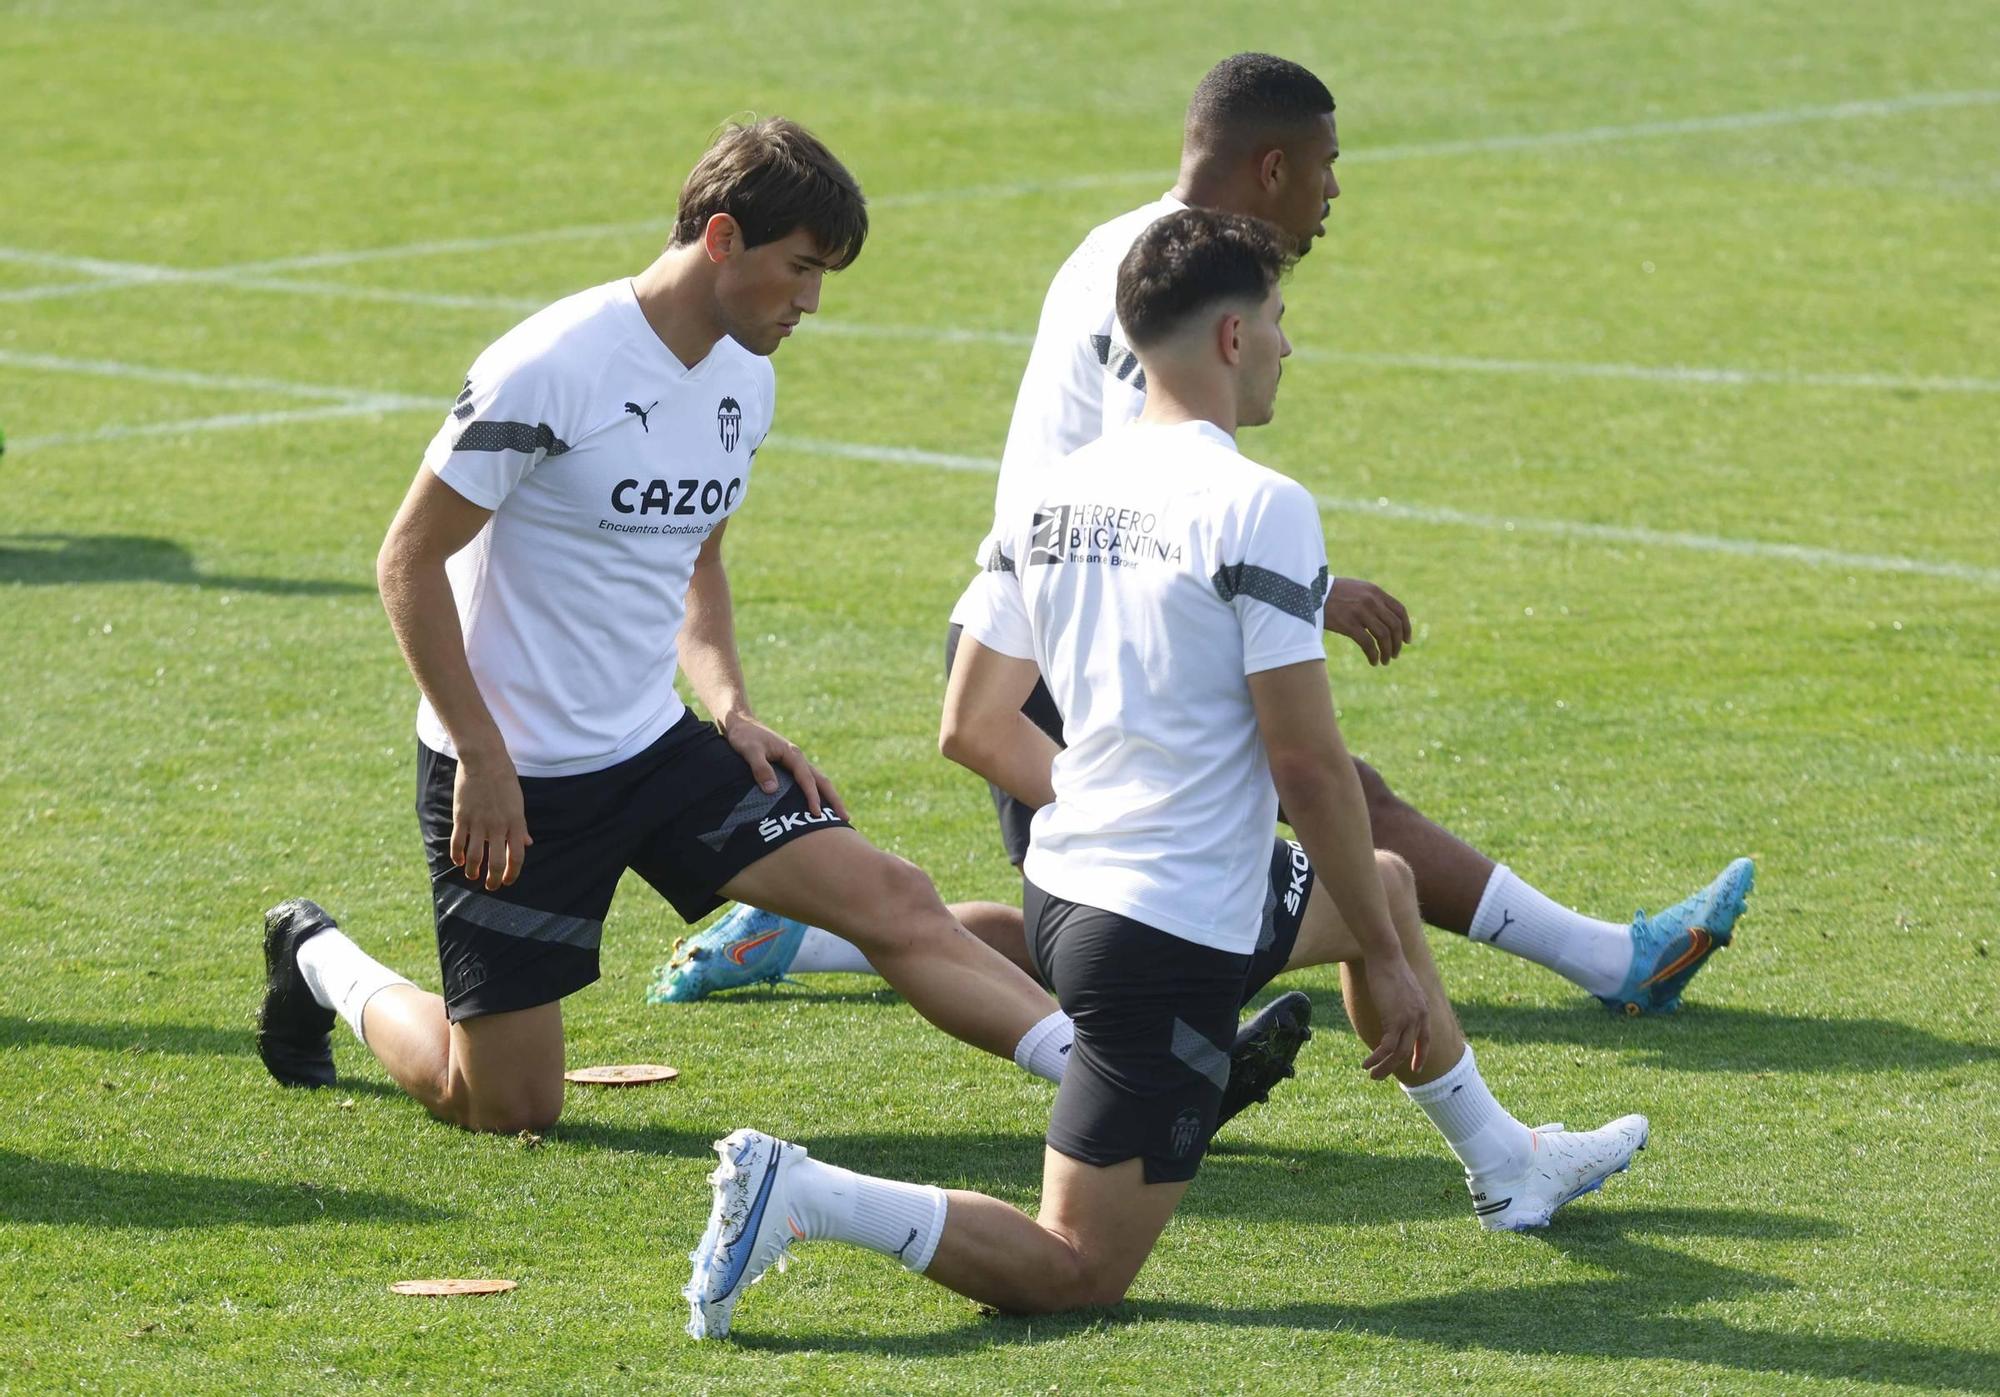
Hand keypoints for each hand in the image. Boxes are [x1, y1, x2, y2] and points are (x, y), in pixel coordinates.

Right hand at [451, 754, 531, 889]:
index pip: (517, 857)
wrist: (484, 760)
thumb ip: (521, 826)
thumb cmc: (504, 780)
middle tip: (491, 886)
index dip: (513, 873)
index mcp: (515, 823)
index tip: (508, 881)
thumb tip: (527, 844)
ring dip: (474, 871)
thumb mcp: (518, 803)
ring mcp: (478, 823)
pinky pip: (458, 843)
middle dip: (494, 880)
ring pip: (475, 857)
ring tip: (473, 876)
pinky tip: (459, 861)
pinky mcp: (461, 817)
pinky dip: (457, 856)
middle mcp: (498, 826)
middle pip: (497, 862)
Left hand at [719, 713, 847, 820]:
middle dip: (834, 799)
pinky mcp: (789, 766)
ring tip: (839, 816)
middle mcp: (798, 758)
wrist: (740, 722)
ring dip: (830, 797)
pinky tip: (819, 805)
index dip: (813, 797)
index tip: (817, 814)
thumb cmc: (744, 736)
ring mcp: (795, 762)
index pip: (807, 779)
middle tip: (846, 818)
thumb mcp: (750, 751)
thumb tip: (773, 791)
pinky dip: (818, 793)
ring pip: (818, 781)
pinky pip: (809, 782)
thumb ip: (761, 769)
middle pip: (822, 780)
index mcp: (792, 754)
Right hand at [1323, 577, 1411, 664]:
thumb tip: (1387, 620)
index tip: (1407, 641)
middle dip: (1397, 643)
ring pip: (1383, 636)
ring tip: (1385, 661)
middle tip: (1395, 655)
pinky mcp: (1348, 624)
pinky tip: (1373, 662)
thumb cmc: (1332, 594)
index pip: (1400, 610)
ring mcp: (1360, 612)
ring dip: (1387, 652)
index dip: (1407, 627)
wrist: (1309, 592)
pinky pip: (1368, 643)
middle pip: (1394, 625)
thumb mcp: (1357, 590)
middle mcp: (1371, 600)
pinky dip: (1373, 655)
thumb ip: (1373, 601)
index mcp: (1375, 591)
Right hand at [1359, 954, 1429, 1079]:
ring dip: (1384, 1067)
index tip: (1416, 1069)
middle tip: (1381, 1076)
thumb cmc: (1388, 966)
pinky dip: (1376, 1058)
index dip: (1420, 1056)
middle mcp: (1420, 1017)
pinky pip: (1387, 1047)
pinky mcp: (1395, 1020)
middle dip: (1395, 1067)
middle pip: (1409, 1050)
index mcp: (1423, 1010)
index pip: (1425, 1040)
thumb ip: (1403, 1001)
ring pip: (1398, 1053)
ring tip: (1372, 1075)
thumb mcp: (1402, 986)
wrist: (1386, 956)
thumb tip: (1394, 1007)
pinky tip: (1366, 1063)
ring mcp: (1409, 1020)